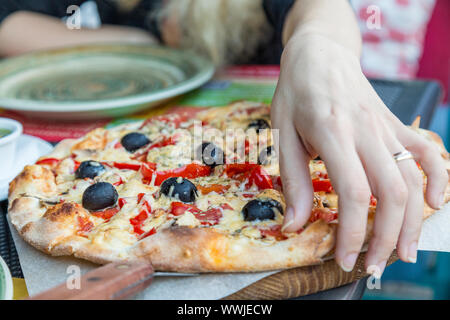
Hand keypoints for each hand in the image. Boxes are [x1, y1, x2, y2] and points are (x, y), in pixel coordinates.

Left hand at [271, 33, 447, 275]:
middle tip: (372, 266)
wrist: (320, 55)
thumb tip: (293, 226)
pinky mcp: (396, 123)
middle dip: (386, 238)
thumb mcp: (282, 134)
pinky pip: (426, 150)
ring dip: (413, 221)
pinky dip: (439, 177)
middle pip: (391, 192)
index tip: (345, 259)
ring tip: (404, 253)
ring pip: (412, 178)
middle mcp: (366, 131)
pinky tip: (435, 202)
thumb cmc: (295, 94)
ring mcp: (386, 126)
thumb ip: (292, 182)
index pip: (354, 193)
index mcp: (332, 133)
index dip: (353, 233)